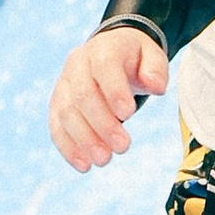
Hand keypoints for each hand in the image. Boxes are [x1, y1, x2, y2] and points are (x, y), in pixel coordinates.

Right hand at [50, 24, 169, 170]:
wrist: (109, 53)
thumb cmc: (134, 58)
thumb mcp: (152, 55)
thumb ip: (156, 69)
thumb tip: (157, 87)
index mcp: (103, 49)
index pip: (104, 66)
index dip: (114, 91)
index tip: (128, 114)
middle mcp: (78, 65)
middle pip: (83, 94)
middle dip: (102, 123)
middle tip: (123, 147)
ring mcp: (64, 84)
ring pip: (67, 113)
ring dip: (84, 140)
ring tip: (104, 160)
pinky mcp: (57, 104)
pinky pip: (56, 126)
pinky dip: (68, 147)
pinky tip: (84, 165)